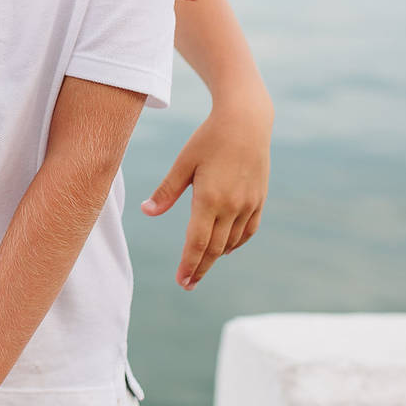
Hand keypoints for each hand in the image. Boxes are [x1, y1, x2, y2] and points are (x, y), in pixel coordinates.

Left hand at [142, 87, 271, 288]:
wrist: (246, 121)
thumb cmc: (208, 139)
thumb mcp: (183, 162)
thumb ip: (166, 191)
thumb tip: (147, 212)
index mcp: (209, 199)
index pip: (196, 242)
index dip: (188, 264)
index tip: (181, 281)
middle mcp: (231, 206)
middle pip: (214, 248)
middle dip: (200, 268)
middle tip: (188, 284)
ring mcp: (248, 204)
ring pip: (231, 242)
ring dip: (216, 256)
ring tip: (201, 266)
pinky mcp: (259, 199)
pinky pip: (248, 230)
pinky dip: (236, 243)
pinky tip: (225, 247)